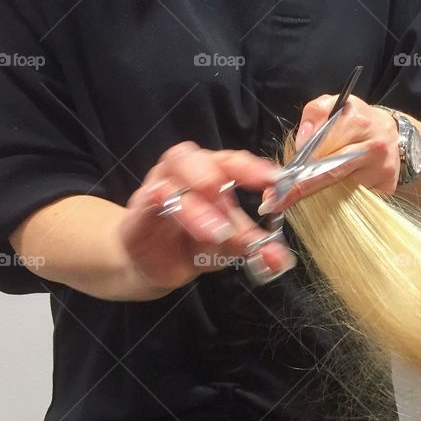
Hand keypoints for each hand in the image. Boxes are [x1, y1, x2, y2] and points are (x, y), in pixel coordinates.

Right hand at [119, 141, 293, 294]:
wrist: (152, 264)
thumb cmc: (192, 243)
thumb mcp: (228, 245)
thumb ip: (253, 247)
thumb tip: (280, 259)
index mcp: (210, 174)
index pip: (230, 161)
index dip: (251, 167)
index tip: (273, 180)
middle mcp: (183, 173)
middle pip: (193, 156)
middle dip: (214, 175)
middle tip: (230, 201)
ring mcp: (159, 186)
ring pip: (172, 179)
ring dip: (196, 205)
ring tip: (216, 231)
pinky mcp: (141, 209)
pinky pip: (152, 199)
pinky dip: (171, 210)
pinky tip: (186, 226)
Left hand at [260, 94, 399, 212]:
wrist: (394, 135)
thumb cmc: (358, 120)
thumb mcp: (335, 104)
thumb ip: (314, 114)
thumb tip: (302, 142)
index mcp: (359, 121)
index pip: (324, 145)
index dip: (302, 163)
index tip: (281, 181)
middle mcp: (373, 147)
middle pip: (332, 172)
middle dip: (304, 186)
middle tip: (280, 200)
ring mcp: (382, 170)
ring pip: (343, 188)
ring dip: (322, 192)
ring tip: (306, 193)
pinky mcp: (387, 187)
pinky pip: (357, 198)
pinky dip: (342, 198)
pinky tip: (337, 193)